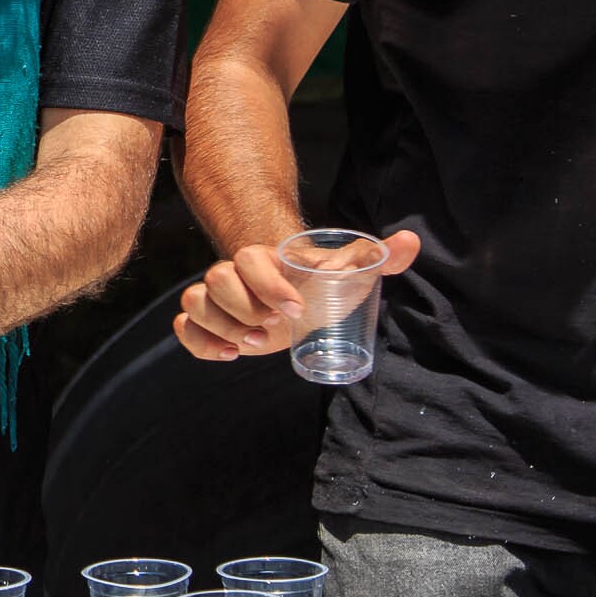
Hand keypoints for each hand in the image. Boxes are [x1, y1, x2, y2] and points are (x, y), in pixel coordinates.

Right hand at [174, 230, 419, 361]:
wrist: (295, 298)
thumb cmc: (320, 285)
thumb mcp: (347, 273)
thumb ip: (376, 257)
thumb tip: (410, 241)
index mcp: (266, 259)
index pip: (250, 258)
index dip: (269, 284)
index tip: (297, 309)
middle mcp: (234, 274)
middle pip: (216, 279)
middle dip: (243, 309)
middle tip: (272, 330)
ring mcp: (216, 299)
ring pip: (195, 301)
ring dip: (221, 327)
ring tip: (252, 346)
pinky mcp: (207, 324)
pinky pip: (184, 328)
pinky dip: (199, 343)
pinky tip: (228, 355)